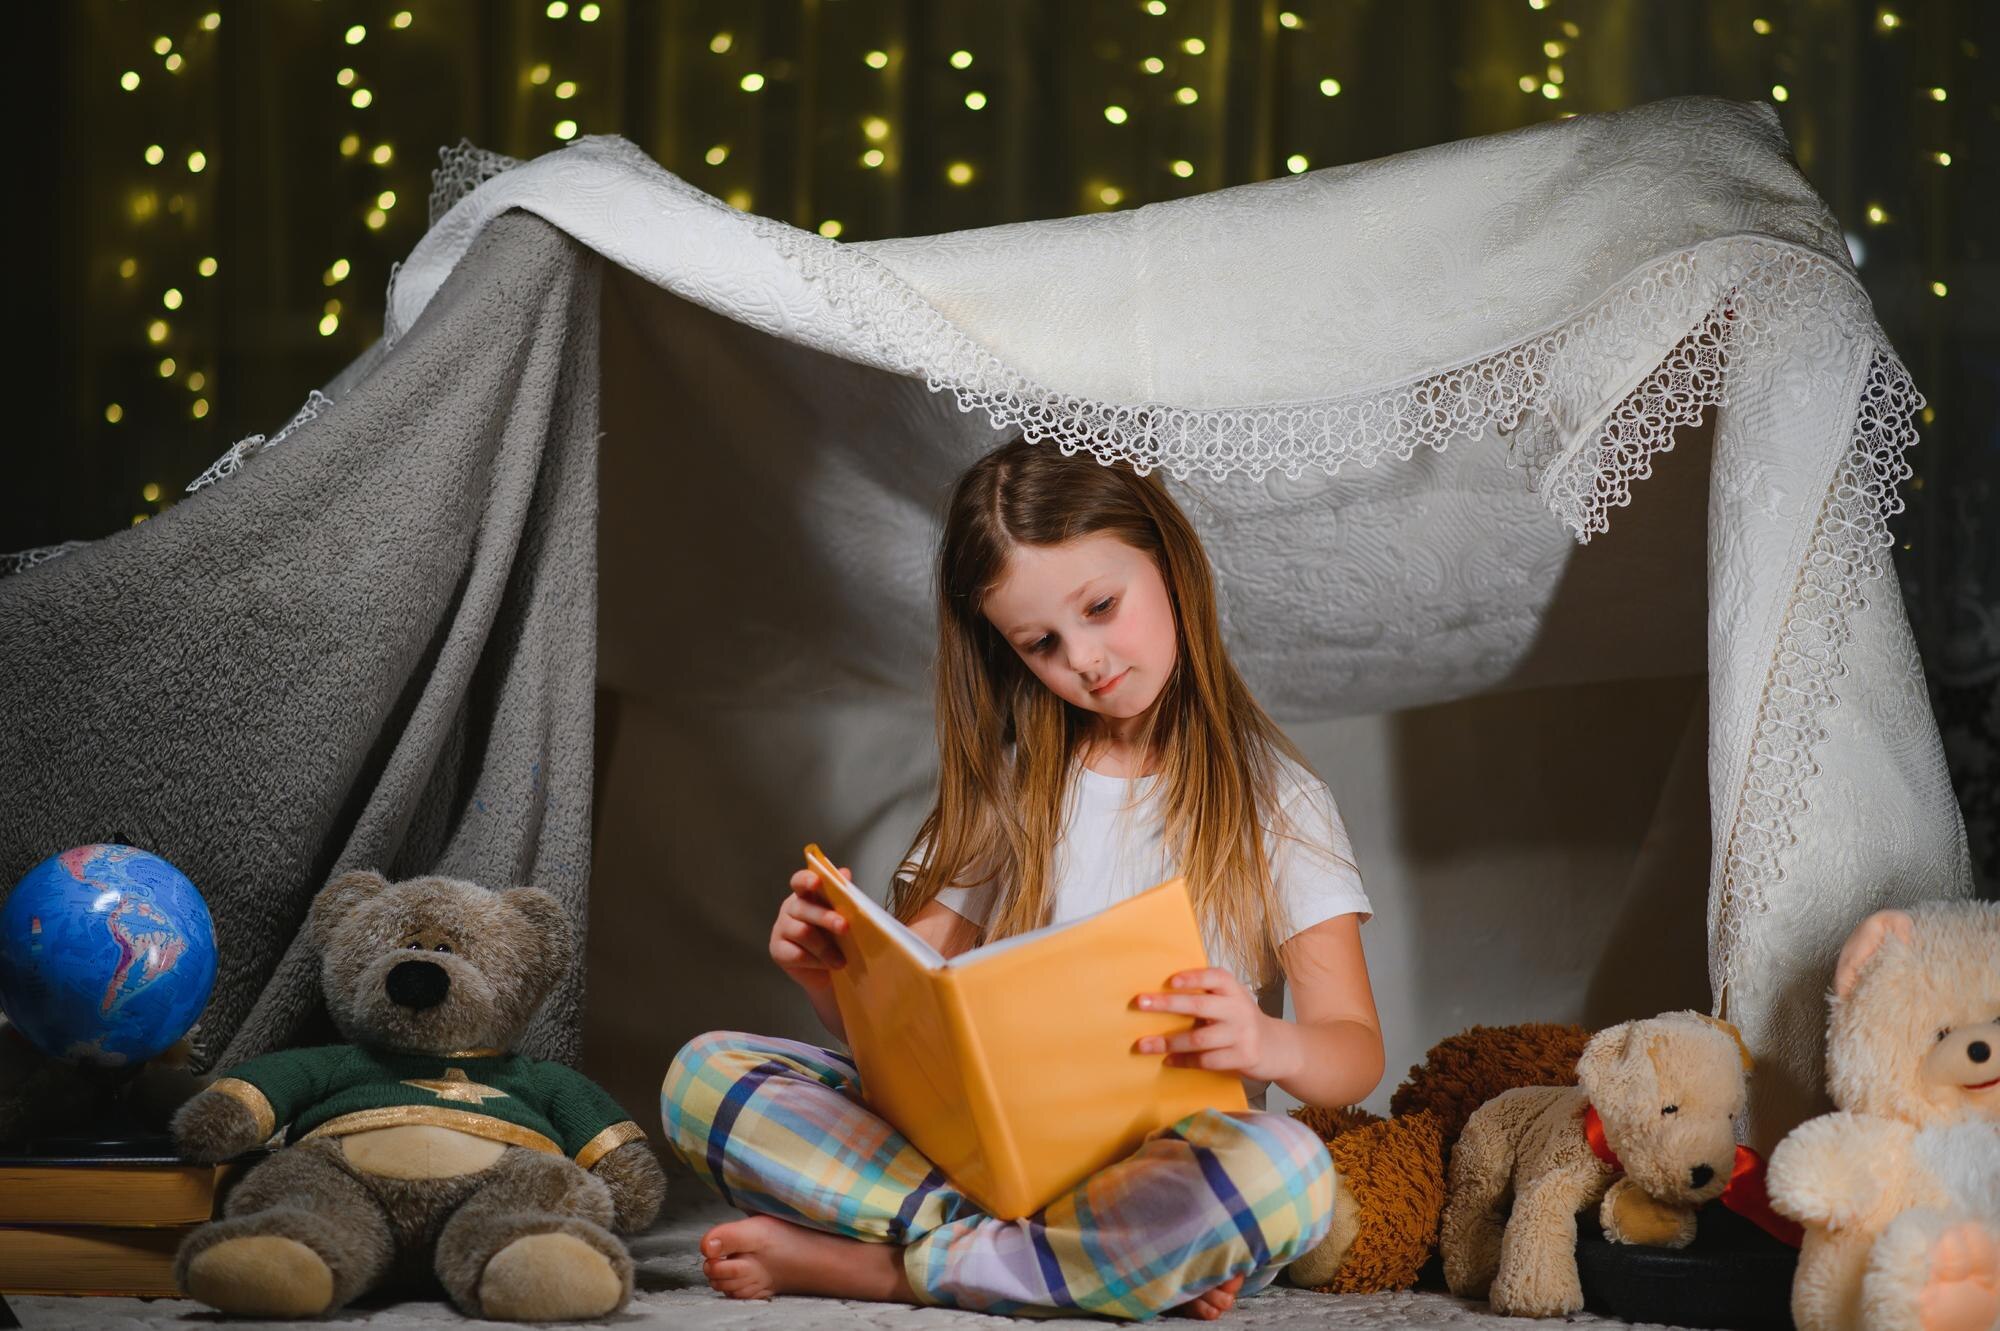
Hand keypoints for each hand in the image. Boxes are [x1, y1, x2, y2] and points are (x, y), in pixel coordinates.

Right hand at [770, 865, 851, 990]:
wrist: (831, 971)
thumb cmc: (837, 938)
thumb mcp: (844, 917)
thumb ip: (843, 896)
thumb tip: (844, 873)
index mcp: (805, 895)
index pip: (800, 881)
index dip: (807, 880)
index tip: (817, 882)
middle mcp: (790, 909)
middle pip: (804, 908)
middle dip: (826, 917)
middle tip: (845, 927)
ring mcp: (781, 929)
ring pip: (802, 933)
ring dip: (825, 947)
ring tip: (841, 961)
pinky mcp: (777, 951)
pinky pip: (797, 954)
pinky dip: (816, 961)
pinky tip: (828, 966)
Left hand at [1131, 968, 1275, 1078]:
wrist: (1277, 1047)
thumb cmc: (1242, 1021)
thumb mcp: (1231, 1001)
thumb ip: (1207, 995)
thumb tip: (1161, 994)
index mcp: (1234, 990)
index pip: (1214, 977)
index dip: (1193, 977)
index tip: (1170, 980)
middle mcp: (1239, 1009)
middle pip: (1199, 1005)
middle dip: (1167, 1004)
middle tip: (1140, 1003)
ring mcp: (1241, 1034)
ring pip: (1199, 1038)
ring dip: (1168, 1042)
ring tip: (1143, 1044)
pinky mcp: (1242, 1057)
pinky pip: (1207, 1060)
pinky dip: (1184, 1061)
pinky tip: (1168, 1060)